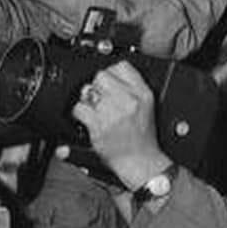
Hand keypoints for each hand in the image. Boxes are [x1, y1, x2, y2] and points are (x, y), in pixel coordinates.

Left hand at [71, 61, 169, 189]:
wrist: (140, 161)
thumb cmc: (143, 137)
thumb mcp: (147, 106)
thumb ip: (133, 87)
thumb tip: (111, 73)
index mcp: (143, 93)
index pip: (121, 66)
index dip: (112, 72)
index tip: (109, 81)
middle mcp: (129, 101)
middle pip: (102, 75)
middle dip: (98, 85)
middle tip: (101, 97)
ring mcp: (113, 113)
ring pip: (88, 90)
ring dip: (87, 99)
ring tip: (94, 108)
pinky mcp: (98, 126)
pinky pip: (79, 108)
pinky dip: (79, 113)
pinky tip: (87, 118)